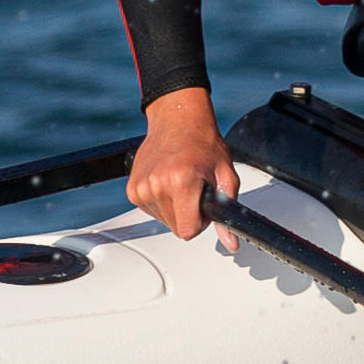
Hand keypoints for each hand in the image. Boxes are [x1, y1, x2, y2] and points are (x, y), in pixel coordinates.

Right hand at [131, 89, 237, 239]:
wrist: (178, 120)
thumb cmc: (203, 144)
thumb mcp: (225, 176)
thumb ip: (228, 212)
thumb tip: (230, 243)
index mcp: (180, 181)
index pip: (188, 231)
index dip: (200, 222)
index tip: (203, 204)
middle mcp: (156, 185)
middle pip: (176, 228)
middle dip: (188, 214)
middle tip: (195, 189)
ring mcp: (141, 187)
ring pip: (164, 221)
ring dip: (175, 208)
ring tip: (181, 182)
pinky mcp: (132, 189)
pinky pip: (151, 211)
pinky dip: (161, 202)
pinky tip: (168, 182)